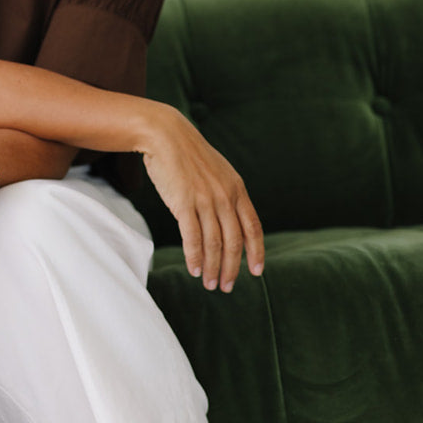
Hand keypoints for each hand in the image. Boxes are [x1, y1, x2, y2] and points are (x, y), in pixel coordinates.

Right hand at [140, 107, 264, 291]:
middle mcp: (225, 197)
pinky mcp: (183, 203)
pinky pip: (192, 237)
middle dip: (232, 268)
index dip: (256, 252)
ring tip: (210, 284)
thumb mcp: (218, 172)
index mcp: (237, 189)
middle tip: (227, 286)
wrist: (166, 135)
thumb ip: (226, 194)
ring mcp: (205, 200)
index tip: (256, 271)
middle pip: (234, 241)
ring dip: (213, 268)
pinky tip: (194, 269)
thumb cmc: (189, 155)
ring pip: (214, 243)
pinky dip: (194, 257)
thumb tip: (230, 218)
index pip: (253, 228)